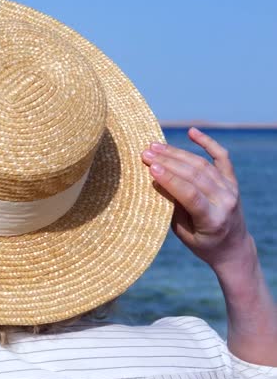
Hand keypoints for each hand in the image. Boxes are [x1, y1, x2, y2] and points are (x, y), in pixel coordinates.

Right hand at [141, 127, 250, 269]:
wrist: (233, 246)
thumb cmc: (202, 243)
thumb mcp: (184, 233)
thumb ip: (173, 208)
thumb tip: (155, 182)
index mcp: (213, 219)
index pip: (190, 194)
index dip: (170, 179)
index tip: (150, 167)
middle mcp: (226, 201)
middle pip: (195, 175)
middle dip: (168, 162)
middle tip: (145, 153)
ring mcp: (231, 189)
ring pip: (202, 164)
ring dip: (177, 153)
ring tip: (155, 147)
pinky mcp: (232, 181)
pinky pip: (222, 157)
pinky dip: (207, 142)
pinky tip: (192, 132)